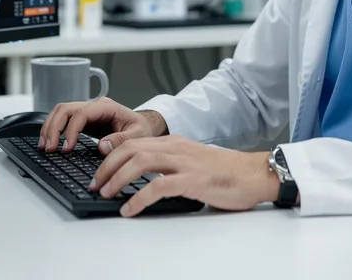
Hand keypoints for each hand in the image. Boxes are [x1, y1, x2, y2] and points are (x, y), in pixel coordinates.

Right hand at [39, 96, 165, 153]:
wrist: (145, 127)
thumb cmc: (142, 129)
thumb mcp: (138, 135)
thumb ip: (122, 140)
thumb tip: (102, 145)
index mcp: (107, 107)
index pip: (81, 113)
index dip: (71, 130)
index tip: (66, 148)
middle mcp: (94, 106)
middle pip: (65, 109)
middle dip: (54, 127)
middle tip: (49, 148)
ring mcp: (87, 112)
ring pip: (60, 112)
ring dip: (50, 127)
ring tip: (45, 146)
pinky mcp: (84, 121)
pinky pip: (64, 120)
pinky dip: (54, 129)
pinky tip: (50, 142)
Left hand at [92, 137, 278, 216]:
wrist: (256, 174)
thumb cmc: (227, 172)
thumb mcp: (193, 162)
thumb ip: (170, 164)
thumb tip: (145, 178)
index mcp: (174, 142)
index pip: (134, 142)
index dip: (111, 155)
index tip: (99, 170)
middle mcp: (176, 148)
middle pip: (130, 149)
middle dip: (107, 166)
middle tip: (95, 184)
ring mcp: (184, 163)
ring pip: (139, 162)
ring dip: (117, 178)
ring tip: (105, 194)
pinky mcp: (192, 180)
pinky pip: (158, 187)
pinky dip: (138, 198)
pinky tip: (129, 209)